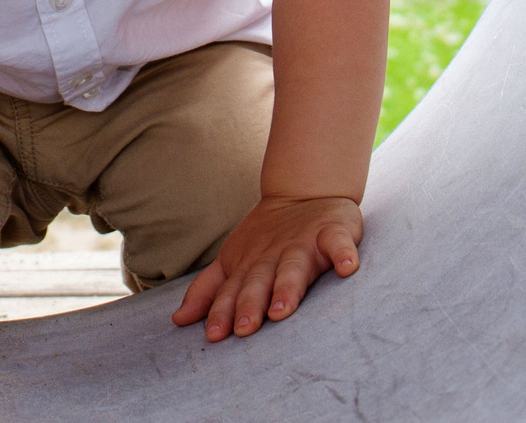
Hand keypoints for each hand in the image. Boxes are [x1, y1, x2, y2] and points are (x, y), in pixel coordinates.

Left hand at [171, 194, 362, 341]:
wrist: (306, 190)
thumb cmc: (269, 239)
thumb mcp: (234, 262)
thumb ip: (209, 290)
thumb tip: (178, 320)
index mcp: (250, 266)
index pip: (233, 291)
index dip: (223, 312)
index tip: (215, 336)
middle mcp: (273, 257)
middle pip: (259, 282)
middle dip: (250, 304)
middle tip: (244, 328)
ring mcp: (303, 245)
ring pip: (293, 268)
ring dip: (287, 288)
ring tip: (282, 309)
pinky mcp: (332, 233)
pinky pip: (339, 244)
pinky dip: (343, 253)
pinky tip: (347, 267)